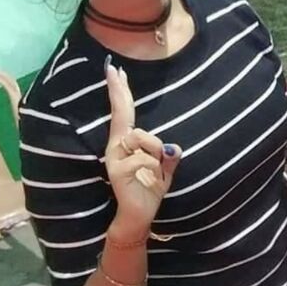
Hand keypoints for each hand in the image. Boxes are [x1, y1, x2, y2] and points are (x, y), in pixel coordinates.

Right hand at [105, 61, 181, 234]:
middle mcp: (116, 146)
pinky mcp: (117, 170)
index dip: (120, 92)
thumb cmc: (150, 190)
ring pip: (144, 137)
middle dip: (119, 91)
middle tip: (115, 70)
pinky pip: (146, 158)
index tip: (115, 71)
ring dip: (156, 152)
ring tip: (154, 170)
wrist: (139, 216)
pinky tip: (150, 179)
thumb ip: (168, 157)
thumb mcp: (165, 170)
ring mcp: (115, 157)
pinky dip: (156, 168)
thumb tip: (172, 148)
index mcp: (126, 143)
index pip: (124, 113)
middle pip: (122, 114)